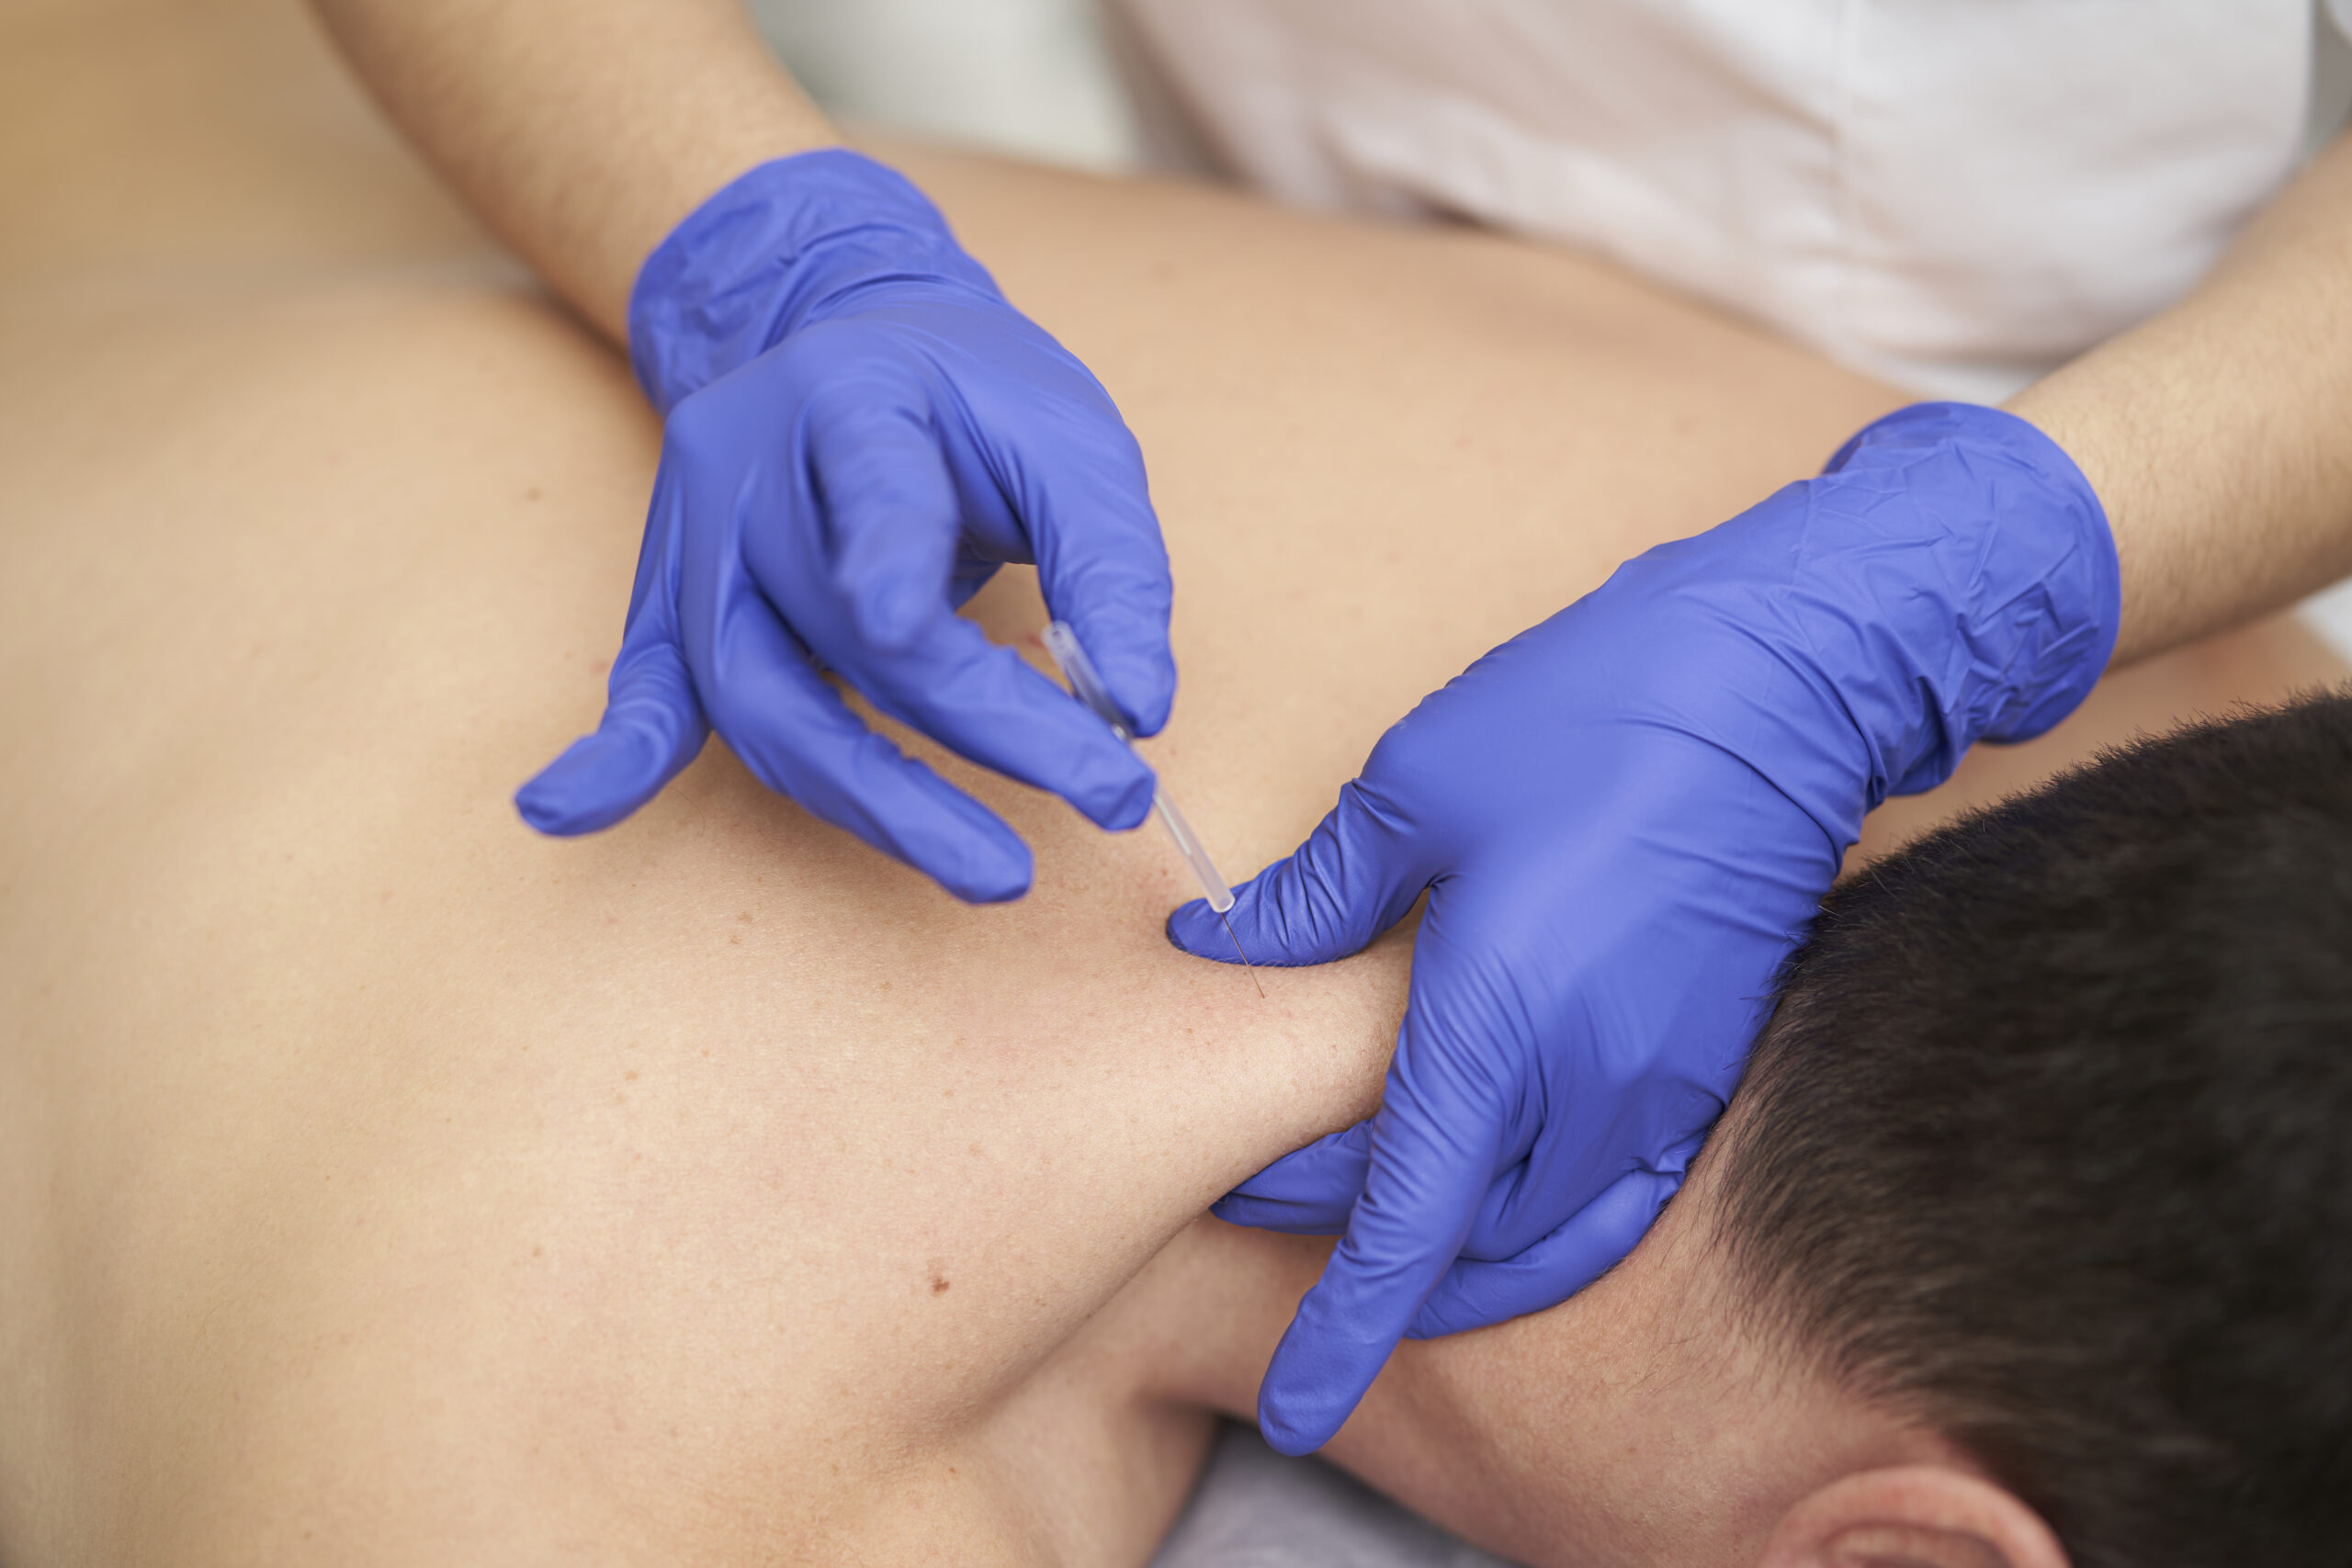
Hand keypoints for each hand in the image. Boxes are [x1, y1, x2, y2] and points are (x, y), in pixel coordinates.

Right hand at [516, 151, 1174, 900]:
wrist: (846, 339)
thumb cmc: (970, 399)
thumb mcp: (1069, 437)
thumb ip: (1110, 562)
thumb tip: (1139, 711)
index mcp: (855, 394)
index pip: (876, 484)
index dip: (894, 559)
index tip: (922, 628)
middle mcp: (752, 467)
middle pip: (843, 627)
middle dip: (980, 727)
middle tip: (1108, 796)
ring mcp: (695, 540)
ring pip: (755, 691)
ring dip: (870, 797)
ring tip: (991, 871)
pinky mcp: (670, 601)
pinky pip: (642, 689)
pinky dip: (612, 760)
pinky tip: (568, 814)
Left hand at [1169, 402, 2119, 1451]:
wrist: (1783, 686)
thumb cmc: (1591, 715)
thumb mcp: (1416, 786)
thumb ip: (1318, 895)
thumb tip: (1223, 945)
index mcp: (1494, 1025)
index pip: (1404, 1225)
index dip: (1344, 1325)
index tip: (1295, 1402)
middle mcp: (1584, 1085)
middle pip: (1459, 1238)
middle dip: (1362, 1252)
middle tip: (1266, 1201)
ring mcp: (1659, 1084)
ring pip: (1540, 1231)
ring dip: (1457, 1244)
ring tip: (1373, 1203)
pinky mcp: (1708, 1064)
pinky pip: (1616, 1194)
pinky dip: (1548, 1223)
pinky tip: (1501, 1192)